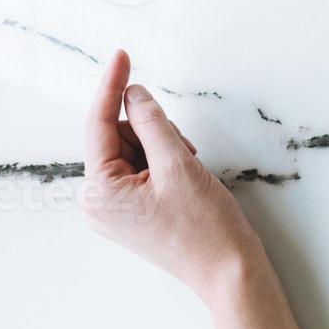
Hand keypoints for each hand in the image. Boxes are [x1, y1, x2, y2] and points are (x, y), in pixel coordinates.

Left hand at [84, 49, 262, 298]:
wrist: (230, 273)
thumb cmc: (208, 230)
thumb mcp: (180, 165)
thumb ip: (153, 122)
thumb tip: (135, 93)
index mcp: (99, 191)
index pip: (100, 123)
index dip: (113, 86)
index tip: (122, 56)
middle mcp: (97, 202)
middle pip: (119, 137)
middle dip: (155, 134)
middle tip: (187, 155)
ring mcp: (114, 210)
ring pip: (133, 152)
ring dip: (164, 151)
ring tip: (190, 176)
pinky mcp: (132, 214)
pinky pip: (141, 171)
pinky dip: (165, 166)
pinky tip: (185, 183)